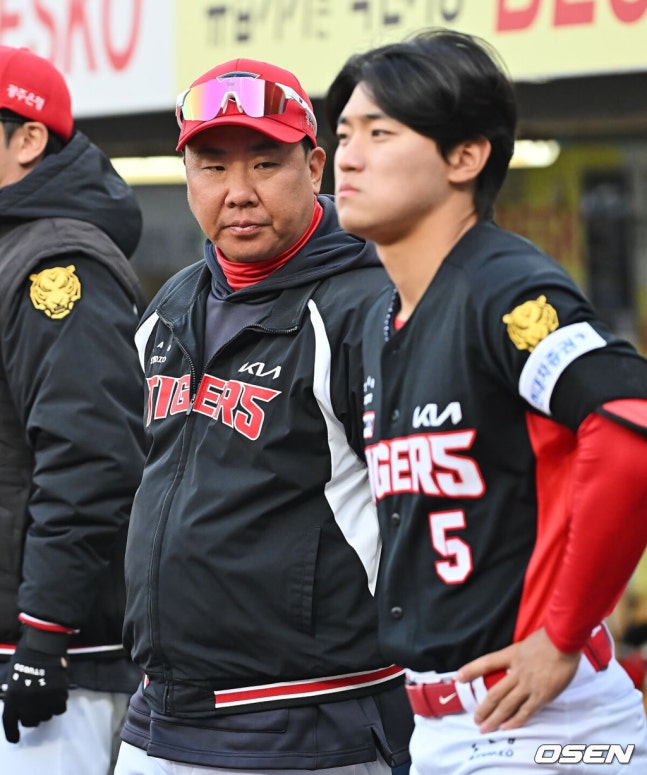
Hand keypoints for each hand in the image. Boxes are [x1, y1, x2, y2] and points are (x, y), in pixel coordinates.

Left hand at [2, 641, 68, 742]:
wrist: (43, 644)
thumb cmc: (25, 656)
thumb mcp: (13, 677)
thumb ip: (16, 693)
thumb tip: (21, 704)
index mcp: (12, 698)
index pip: (9, 722)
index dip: (12, 733)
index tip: (16, 739)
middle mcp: (27, 703)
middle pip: (30, 721)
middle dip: (32, 717)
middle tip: (36, 709)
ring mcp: (44, 699)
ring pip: (46, 716)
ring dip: (47, 711)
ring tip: (48, 700)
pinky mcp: (59, 693)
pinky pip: (60, 708)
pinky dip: (59, 705)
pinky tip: (58, 696)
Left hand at [455, 628, 580, 732]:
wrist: (564, 640)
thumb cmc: (549, 638)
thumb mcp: (526, 643)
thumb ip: (519, 656)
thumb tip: (514, 664)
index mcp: (511, 655)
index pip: (486, 663)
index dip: (471, 670)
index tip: (459, 677)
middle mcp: (516, 671)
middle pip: (495, 693)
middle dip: (483, 708)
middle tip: (475, 719)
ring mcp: (528, 684)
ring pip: (507, 705)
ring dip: (494, 718)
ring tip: (485, 728)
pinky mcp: (542, 694)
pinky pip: (526, 711)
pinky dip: (515, 720)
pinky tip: (506, 727)